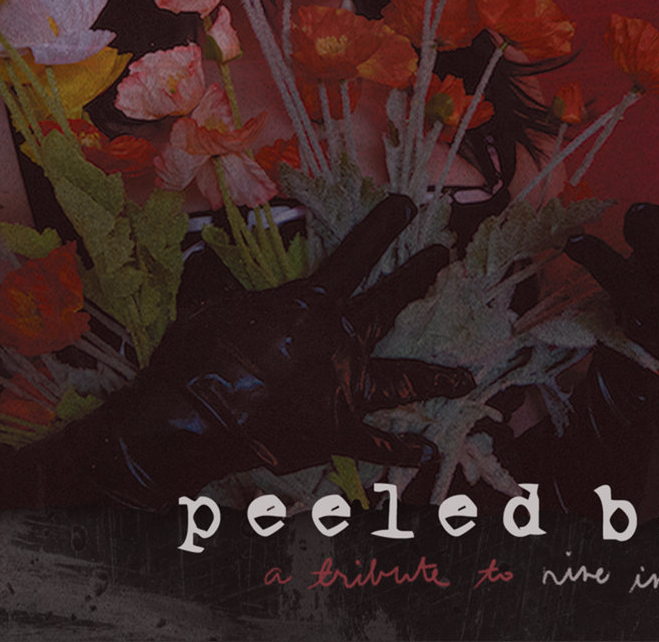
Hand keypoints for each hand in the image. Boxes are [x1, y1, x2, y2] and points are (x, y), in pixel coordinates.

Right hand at [0, 195, 470, 516]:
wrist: (188, 420)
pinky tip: (422, 454)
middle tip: (444, 255)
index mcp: (308, 304)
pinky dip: (398, 450)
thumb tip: (210, 248)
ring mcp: (342, 390)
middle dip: (420, 277)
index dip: (384, 227)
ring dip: (437, 375)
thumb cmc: (195, 354)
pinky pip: (374, 443)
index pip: (355, 255)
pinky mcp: (335, 433)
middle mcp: (337, 342)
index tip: (409, 205)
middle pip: (389, 303)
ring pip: (402, 378)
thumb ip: (224, 277)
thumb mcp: (209, 301)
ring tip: (470, 375)